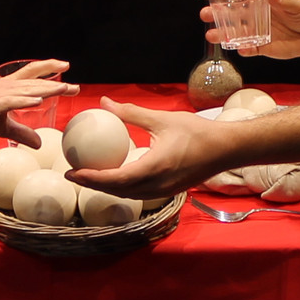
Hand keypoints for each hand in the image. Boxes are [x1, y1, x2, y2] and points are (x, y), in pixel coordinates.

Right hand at [0, 59, 74, 146]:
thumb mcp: (2, 127)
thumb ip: (21, 132)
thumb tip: (39, 143)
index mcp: (7, 88)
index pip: (32, 74)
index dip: (49, 71)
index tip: (68, 73)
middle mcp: (4, 87)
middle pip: (34, 81)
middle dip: (56, 83)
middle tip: (75, 87)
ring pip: (25, 89)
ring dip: (46, 88)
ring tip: (64, 89)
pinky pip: (10, 101)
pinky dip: (24, 100)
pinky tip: (37, 101)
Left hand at [65, 97, 233, 197]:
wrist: (227, 149)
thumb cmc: (198, 132)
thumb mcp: (162, 119)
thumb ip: (131, 113)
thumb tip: (104, 103)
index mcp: (154, 169)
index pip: (114, 179)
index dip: (90, 178)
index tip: (71, 172)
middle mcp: (157, 186)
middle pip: (116, 191)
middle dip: (92, 185)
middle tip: (72, 174)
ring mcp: (164, 192)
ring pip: (127, 195)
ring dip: (106, 188)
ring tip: (89, 176)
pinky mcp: (169, 191)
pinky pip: (139, 193)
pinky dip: (122, 187)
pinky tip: (115, 175)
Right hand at [201, 0, 299, 59]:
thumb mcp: (299, 4)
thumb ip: (285, 0)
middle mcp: (255, 15)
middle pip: (231, 13)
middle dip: (216, 14)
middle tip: (204, 14)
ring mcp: (258, 31)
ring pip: (235, 33)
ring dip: (222, 34)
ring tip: (211, 35)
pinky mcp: (263, 47)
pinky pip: (250, 49)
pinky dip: (243, 49)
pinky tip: (238, 49)